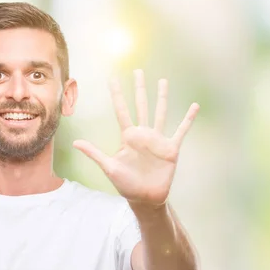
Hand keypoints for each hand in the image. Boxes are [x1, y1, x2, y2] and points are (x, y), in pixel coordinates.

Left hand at [73, 70, 198, 206]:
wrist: (145, 199)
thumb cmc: (126, 185)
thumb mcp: (109, 167)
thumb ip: (94, 153)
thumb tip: (75, 142)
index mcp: (128, 137)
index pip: (121, 110)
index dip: (116, 94)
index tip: (112, 78)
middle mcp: (143, 134)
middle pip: (141, 105)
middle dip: (139, 89)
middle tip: (137, 71)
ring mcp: (157, 140)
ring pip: (160, 112)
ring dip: (161, 97)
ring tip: (163, 81)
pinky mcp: (171, 149)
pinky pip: (181, 130)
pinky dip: (188, 119)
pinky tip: (194, 106)